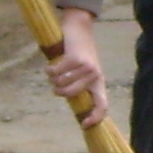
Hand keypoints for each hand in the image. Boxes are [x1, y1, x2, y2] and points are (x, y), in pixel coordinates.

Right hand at [49, 8, 109, 125]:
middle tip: (55, 83)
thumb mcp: (84, 70)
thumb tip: (69, 99)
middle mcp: (94, 75)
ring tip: (55, 70)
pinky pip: (55, 72)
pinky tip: (51, 65)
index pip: (103, 105)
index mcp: (98, 81)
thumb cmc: (79, 51)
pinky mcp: (75, 58)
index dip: (95, 118)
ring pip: (61, 83)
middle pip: (70, 95)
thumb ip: (79, 85)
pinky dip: (49, 70)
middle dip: (58, 90)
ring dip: (53, 78)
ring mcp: (85, 67)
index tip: (84, 125)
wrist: (80, 27)